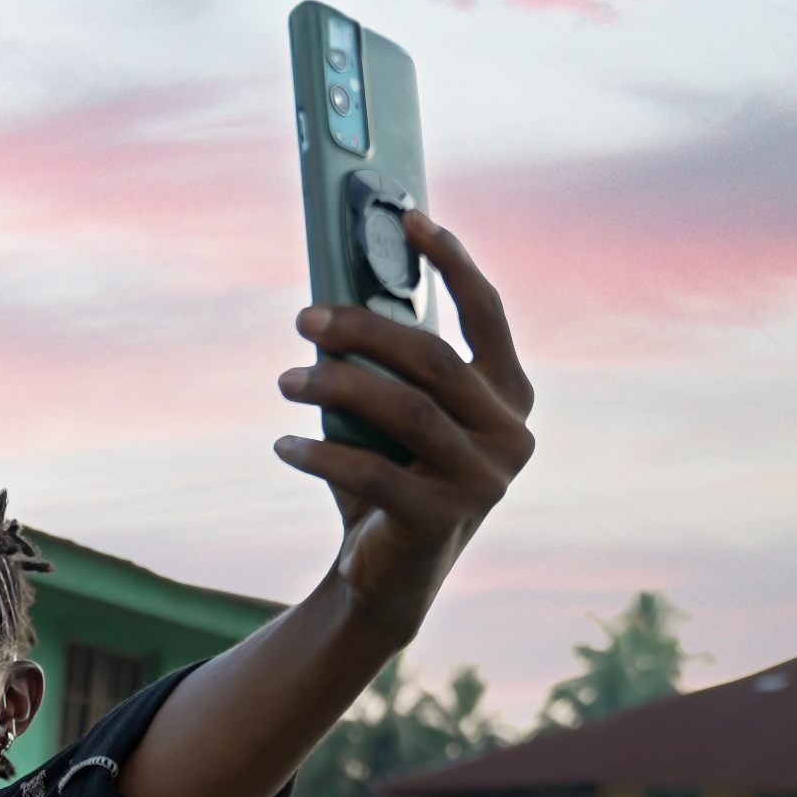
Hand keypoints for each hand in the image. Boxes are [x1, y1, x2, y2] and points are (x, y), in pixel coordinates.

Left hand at [274, 207, 535, 629]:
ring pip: (406, 410)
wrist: (387, 578)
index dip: (452, 262)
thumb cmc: (388, 478)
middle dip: (364, 328)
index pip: (487, 315)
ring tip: (285, 379)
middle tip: (305, 316)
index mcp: (509, 397)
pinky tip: (285, 446)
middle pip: (435, 359)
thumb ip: (385, 366)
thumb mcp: (391, 417)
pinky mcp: (444, 519)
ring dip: (336, 385)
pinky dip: (321, 454)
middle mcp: (510, 435)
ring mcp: (484, 480)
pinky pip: (375, 471)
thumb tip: (337, 301)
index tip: (410, 217)